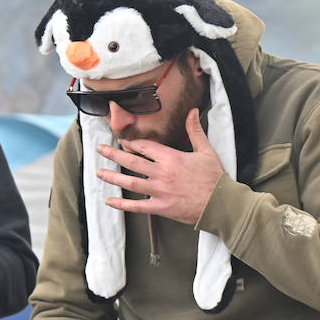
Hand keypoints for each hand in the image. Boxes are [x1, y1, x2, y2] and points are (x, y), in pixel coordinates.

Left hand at [95, 109, 224, 224]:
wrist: (221, 204)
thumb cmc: (214, 178)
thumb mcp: (206, 151)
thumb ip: (195, 131)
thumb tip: (192, 112)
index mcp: (172, 158)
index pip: (145, 147)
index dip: (132, 144)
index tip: (122, 142)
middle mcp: (162, 173)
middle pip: (132, 162)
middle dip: (113, 154)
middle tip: (100, 149)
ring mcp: (159, 191)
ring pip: (130, 182)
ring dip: (112, 177)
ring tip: (99, 172)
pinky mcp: (160, 207)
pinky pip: (137, 206)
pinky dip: (122, 204)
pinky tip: (110, 201)